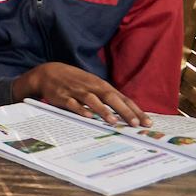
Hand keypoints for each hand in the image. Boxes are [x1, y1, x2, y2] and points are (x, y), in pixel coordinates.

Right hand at [18, 63, 148, 126]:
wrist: (48, 72)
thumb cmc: (75, 82)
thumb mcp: (93, 86)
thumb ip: (107, 97)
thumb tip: (127, 113)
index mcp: (101, 85)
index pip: (122, 98)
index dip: (135, 109)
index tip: (147, 122)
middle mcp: (91, 87)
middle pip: (111, 97)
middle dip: (124, 111)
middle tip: (136, 123)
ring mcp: (76, 91)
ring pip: (92, 100)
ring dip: (103, 110)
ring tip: (114, 122)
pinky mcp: (62, 96)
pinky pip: (72, 103)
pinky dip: (80, 109)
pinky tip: (88, 117)